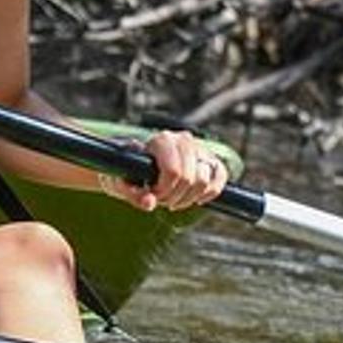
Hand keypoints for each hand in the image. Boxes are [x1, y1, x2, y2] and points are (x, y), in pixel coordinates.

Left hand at [101, 130, 228, 211]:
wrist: (137, 164)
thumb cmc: (127, 172)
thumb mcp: (122, 183)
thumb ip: (132, 194)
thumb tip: (149, 203)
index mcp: (161, 140)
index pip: (174, 171)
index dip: (164, 190)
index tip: (152, 195)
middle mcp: (183, 140)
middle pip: (189, 178)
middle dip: (175, 196)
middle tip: (162, 200)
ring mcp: (199, 148)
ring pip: (205, 180)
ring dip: (189, 198)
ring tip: (174, 200)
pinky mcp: (211, 159)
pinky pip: (220, 176)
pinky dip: (210, 191)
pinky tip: (195, 199)